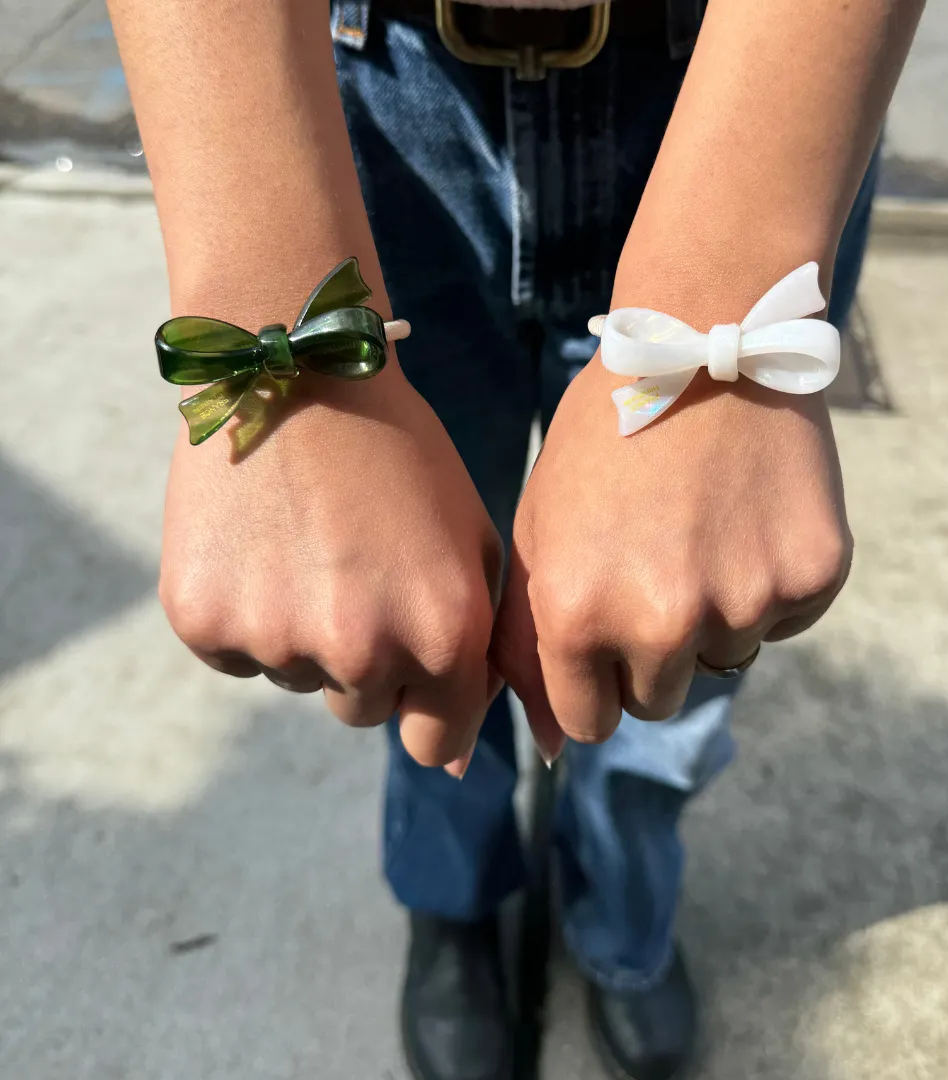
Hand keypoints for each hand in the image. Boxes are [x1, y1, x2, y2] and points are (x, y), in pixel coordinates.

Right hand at [159, 360, 501, 772]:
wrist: (297, 373)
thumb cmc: (402, 457)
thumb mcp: (473, 544)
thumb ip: (483, 651)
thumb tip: (460, 764)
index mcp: (443, 635)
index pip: (438, 742)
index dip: (428, 705)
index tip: (415, 668)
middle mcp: (363, 651)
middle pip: (363, 712)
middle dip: (369, 664)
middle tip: (357, 578)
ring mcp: (277, 639)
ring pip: (298, 678)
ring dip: (306, 636)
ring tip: (309, 549)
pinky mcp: (203, 622)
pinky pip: (237, 654)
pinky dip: (248, 616)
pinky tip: (261, 547)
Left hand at [491, 356, 850, 755]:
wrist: (703, 346)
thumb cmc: (603, 442)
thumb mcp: (539, 533)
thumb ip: (528, 643)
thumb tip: (546, 749)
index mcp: (576, 614)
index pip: (587, 723)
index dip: (592, 683)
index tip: (604, 641)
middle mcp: (660, 623)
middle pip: (658, 702)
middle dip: (650, 655)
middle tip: (655, 568)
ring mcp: (744, 601)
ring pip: (724, 660)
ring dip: (713, 616)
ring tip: (703, 528)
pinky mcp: (813, 576)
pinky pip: (785, 621)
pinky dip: (769, 583)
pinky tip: (750, 518)